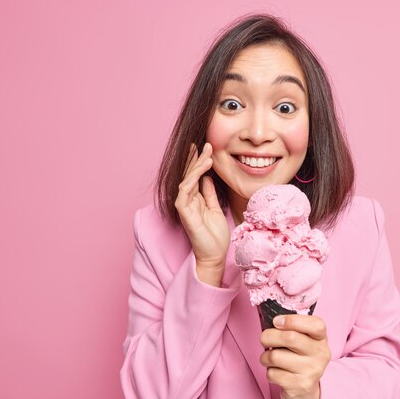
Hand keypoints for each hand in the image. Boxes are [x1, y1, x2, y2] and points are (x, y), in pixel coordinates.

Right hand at [175, 143, 229, 286]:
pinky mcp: (184, 212)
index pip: (194, 176)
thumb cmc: (215, 236)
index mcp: (194, 199)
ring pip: (187, 180)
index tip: (206, 147)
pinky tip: (201, 170)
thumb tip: (206, 177)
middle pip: (189, 175)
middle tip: (205, 143)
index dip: (199, 161)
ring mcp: (184, 206)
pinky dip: (192, 179)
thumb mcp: (215, 208)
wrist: (214, 255)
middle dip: (196, 158)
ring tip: (208, 154)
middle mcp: (187, 200)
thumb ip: (209, 193)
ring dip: (196, 166)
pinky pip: (185, 191)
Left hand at [259, 315, 330, 398]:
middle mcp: (320, 354)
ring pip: (275, 356)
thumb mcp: (303, 339)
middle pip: (289, 337)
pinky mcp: (300, 386)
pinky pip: (272, 374)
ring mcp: (311, 371)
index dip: (292, 320)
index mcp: (321, 338)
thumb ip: (292, 327)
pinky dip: (269, 372)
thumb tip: (273, 320)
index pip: (315, 324)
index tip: (277, 321)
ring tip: (270, 358)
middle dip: (268, 336)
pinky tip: (276, 372)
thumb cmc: (299, 357)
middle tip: (264, 339)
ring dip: (265, 357)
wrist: (307, 390)